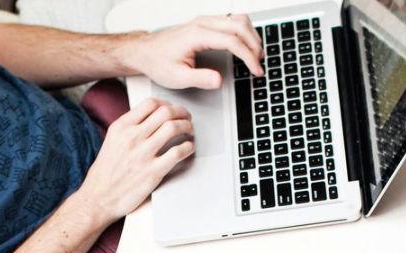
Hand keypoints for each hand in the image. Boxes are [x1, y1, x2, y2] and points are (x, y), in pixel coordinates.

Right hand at [82, 97, 193, 223]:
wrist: (99, 198)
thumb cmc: (106, 173)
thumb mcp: (112, 141)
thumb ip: (129, 128)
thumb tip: (149, 119)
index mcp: (121, 127)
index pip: (150, 104)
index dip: (167, 104)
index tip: (172, 110)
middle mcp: (132, 137)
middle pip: (165, 112)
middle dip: (181, 112)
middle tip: (187, 118)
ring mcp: (143, 154)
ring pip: (173, 128)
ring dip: (187, 127)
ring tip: (190, 131)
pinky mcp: (153, 172)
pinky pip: (177, 153)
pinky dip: (188, 148)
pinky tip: (188, 149)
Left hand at [125, 15, 263, 89]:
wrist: (146, 52)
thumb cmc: (159, 62)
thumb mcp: (178, 78)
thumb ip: (200, 79)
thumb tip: (219, 80)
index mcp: (198, 35)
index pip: (232, 41)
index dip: (248, 56)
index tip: (256, 70)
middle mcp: (203, 23)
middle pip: (239, 25)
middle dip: (254, 45)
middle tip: (259, 65)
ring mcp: (205, 21)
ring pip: (237, 19)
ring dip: (251, 35)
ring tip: (256, 55)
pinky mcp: (206, 24)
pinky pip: (231, 21)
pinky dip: (243, 32)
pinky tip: (246, 45)